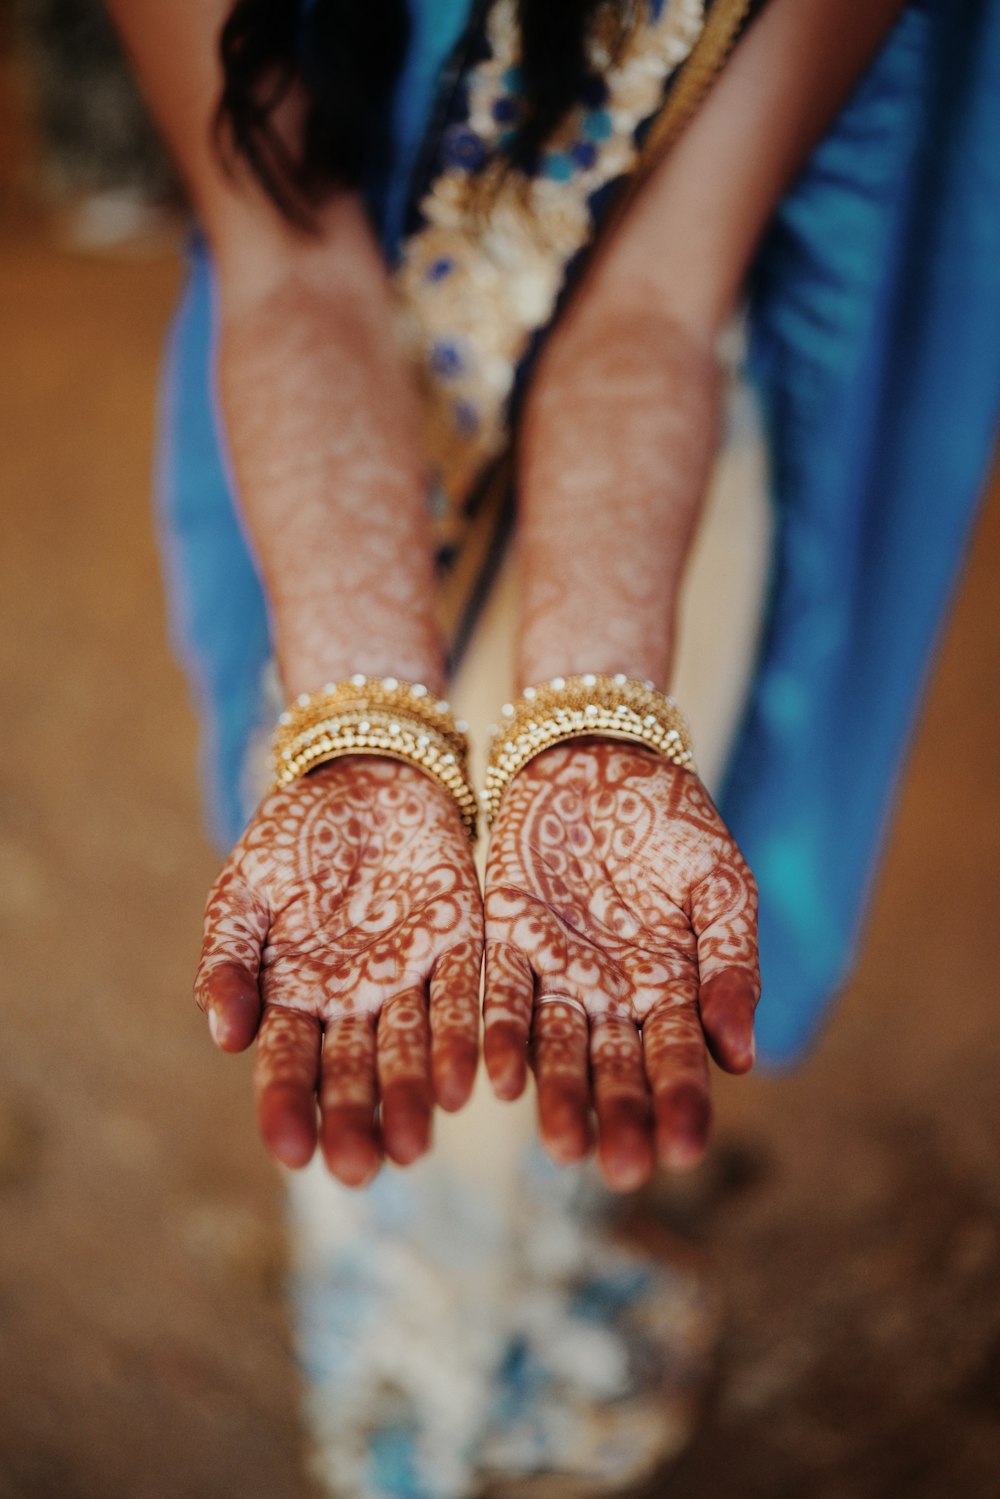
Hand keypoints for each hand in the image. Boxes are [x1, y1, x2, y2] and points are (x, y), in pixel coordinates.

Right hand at [194, 758, 482, 1185]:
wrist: (362, 773)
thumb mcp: (244, 890)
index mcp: (298, 996)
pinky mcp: (461, 944)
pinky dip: (465, 1039)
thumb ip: (229, 960)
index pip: (291, 1065)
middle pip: (356, 1071)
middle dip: (358, 1119)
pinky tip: (466, 1083)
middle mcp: (356, 1001)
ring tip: (416, 1146)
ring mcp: (410, 976)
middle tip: (363, 1172)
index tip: (291, 1154)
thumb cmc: (292, 836)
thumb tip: (226, 1036)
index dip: (288, 1107)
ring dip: (413, 1094)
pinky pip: (464, 998)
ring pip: (412, 1047)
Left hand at [483, 741, 758, 1191]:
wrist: (603, 755)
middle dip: (618, 1117)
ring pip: (555, 1046)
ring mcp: (556, 973)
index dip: (681, 1103)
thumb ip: (732, 967)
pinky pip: (502, 997)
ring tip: (560, 1146)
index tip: (685, 1151)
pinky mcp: (505, 941)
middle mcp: (610, 996)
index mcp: (670, 989)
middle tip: (620, 1171)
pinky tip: (500, 1080)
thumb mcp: (721, 887)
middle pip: (613, 1068)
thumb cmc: (674, 824)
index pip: (677, 1059)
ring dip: (558, 1095)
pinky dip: (501, 1036)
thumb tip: (743, 1058)